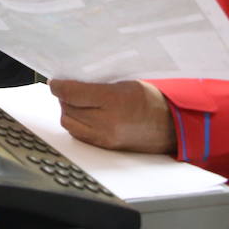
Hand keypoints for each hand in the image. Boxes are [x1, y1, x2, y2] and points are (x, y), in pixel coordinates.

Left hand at [48, 79, 175, 153]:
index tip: (55, 82)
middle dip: (63, 97)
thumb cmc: (153, 101)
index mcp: (114, 101)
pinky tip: (82, 115)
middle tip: (67, 89)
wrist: (174, 126)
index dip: (59, 86)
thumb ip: (97, 84)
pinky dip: (75, 124)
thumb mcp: (125, 83)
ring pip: (70, 123)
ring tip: (75, 102)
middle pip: (68, 108)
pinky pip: (79, 135)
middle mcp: (108, 122)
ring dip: (68, 111)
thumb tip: (72, 81)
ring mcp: (106, 137)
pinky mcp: (106, 147)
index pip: (72, 93)